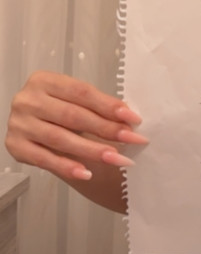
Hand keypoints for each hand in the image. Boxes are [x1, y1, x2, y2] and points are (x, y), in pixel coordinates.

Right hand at [5, 71, 147, 182]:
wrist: (32, 128)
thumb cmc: (58, 111)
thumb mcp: (75, 102)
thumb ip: (97, 107)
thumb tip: (129, 118)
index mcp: (43, 80)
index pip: (81, 93)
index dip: (108, 105)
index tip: (133, 118)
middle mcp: (27, 100)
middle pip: (72, 116)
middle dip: (106, 128)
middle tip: (132, 139)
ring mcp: (18, 124)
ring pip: (60, 138)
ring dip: (92, 150)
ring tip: (116, 158)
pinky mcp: (15, 147)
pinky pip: (44, 159)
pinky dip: (67, 167)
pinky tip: (87, 173)